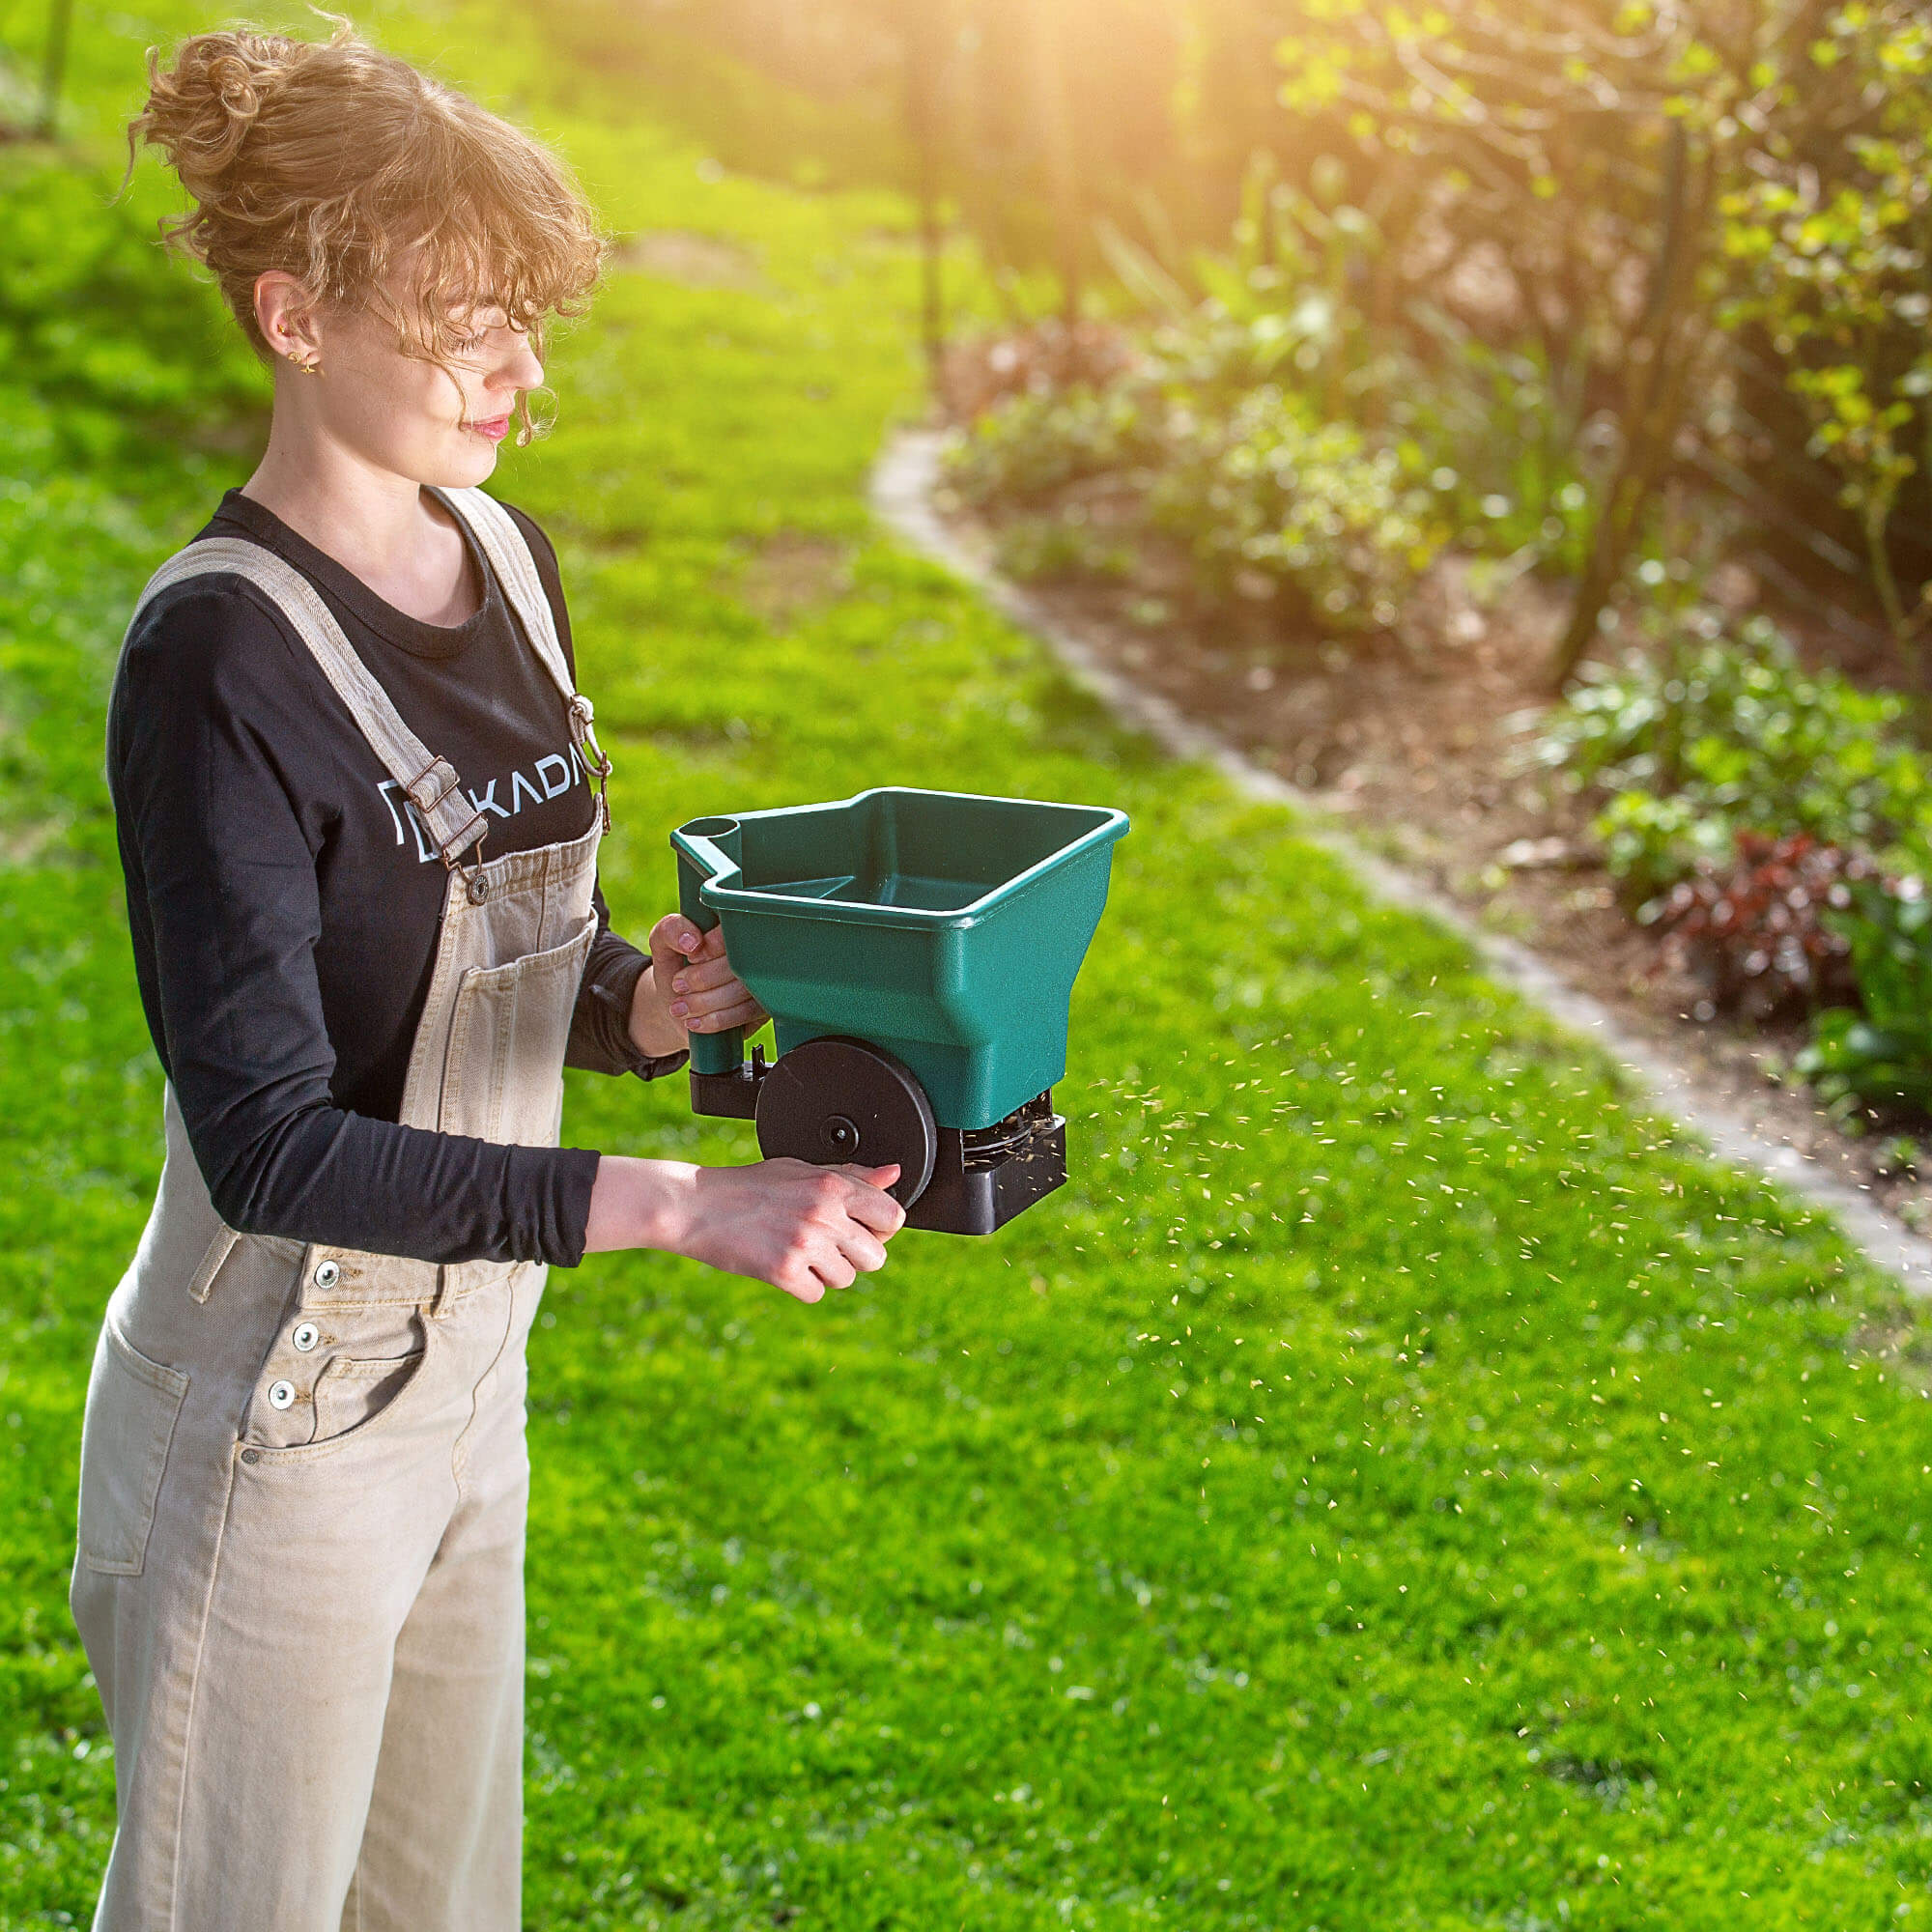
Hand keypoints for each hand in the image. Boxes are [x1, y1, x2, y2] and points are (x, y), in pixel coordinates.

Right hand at [586, 1155, 906, 1301]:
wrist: (695, 1205)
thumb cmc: (749, 1185)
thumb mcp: (802, 1170)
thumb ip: (851, 1176)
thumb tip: (893, 1174)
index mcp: (832, 1185)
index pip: (893, 1216)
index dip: (882, 1228)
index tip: (863, 1229)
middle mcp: (824, 1214)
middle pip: (876, 1257)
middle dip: (855, 1257)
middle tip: (826, 1244)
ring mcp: (804, 1244)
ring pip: (846, 1279)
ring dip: (826, 1272)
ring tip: (797, 1251)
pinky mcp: (783, 1271)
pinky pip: (816, 1294)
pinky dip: (801, 1286)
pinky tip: (781, 1264)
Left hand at [629, 914, 768, 1059]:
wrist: (679, 1005)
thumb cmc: (676, 968)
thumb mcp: (663, 943)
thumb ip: (670, 929)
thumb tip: (692, 942)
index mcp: (735, 927)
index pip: (738, 930)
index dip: (714, 946)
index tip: (690, 957)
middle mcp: (755, 952)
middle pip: (741, 963)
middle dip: (703, 979)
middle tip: (678, 985)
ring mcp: (762, 981)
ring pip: (742, 991)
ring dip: (705, 1002)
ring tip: (679, 1007)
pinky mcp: (763, 1008)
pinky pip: (746, 1014)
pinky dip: (716, 1019)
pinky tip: (695, 1021)